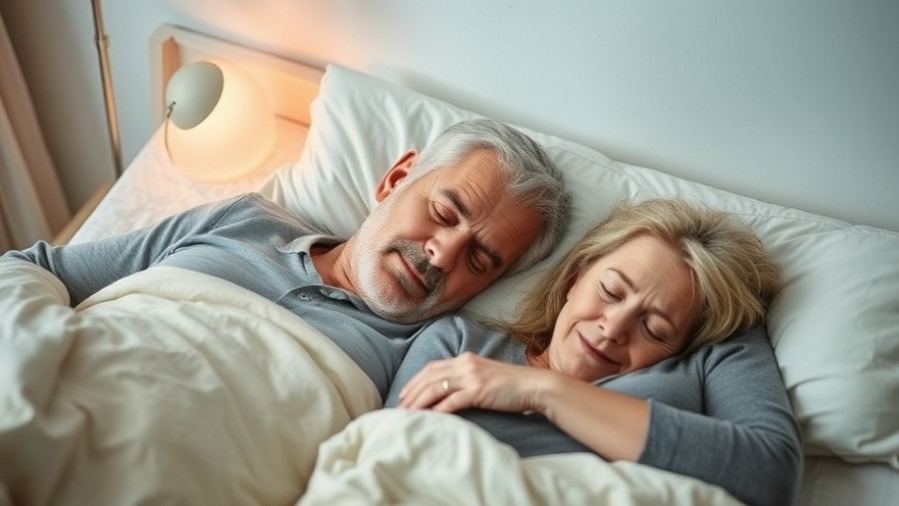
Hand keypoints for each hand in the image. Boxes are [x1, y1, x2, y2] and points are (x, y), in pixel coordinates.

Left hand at [396, 352, 552, 413]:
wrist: (534, 386)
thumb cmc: (511, 385)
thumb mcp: (484, 375)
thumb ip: (466, 378)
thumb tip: (447, 393)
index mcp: (465, 359)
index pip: (432, 368)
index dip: (415, 381)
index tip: (404, 394)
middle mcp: (465, 364)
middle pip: (429, 377)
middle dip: (411, 393)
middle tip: (398, 408)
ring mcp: (472, 377)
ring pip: (436, 388)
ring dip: (419, 402)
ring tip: (408, 415)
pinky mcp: (479, 391)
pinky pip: (453, 400)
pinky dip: (439, 409)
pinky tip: (430, 417)